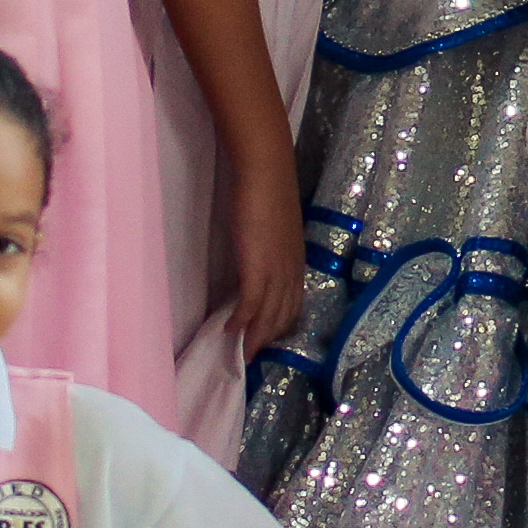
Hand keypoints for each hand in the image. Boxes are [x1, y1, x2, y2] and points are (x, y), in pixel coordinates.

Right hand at [229, 153, 308, 352]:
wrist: (266, 172)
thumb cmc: (269, 191)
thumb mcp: (275, 225)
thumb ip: (271, 243)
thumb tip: (260, 253)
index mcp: (296, 260)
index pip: (294, 301)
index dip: (282, 321)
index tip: (270, 335)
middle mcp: (291, 270)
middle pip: (284, 314)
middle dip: (269, 336)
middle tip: (254, 354)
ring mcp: (276, 271)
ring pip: (269, 315)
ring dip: (256, 336)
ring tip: (243, 353)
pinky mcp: (257, 268)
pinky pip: (250, 305)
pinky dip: (241, 321)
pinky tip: (230, 331)